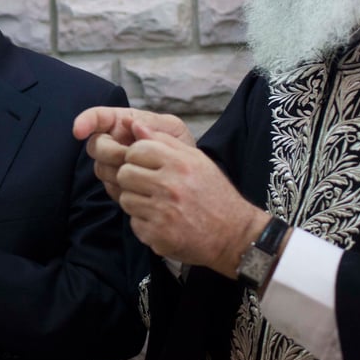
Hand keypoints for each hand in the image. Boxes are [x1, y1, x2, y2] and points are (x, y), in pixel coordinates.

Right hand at [73, 106, 193, 200]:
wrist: (189, 177)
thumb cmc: (180, 145)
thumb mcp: (173, 129)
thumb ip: (153, 125)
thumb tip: (131, 123)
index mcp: (123, 122)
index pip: (96, 118)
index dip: (85, 122)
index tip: (78, 131)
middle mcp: (113, 141)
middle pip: (95, 146)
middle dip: (111, 153)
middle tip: (131, 157)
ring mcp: (112, 164)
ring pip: (100, 169)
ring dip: (119, 171)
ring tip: (145, 171)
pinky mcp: (116, 185)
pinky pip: (111, 187)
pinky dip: (124, 187)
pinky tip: (142, 186)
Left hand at [115, 123, 266, 278]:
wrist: (234, 233)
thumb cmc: (213, 193)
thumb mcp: (196, 160)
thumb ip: (164, 141)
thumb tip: (134, 124)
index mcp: (180, 163)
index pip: (135, 150)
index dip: (136, 157)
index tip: (146, 165)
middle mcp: (170, 186)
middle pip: (125, 174)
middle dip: (132, 179)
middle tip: (148, 186)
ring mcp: (163, 212)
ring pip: (126, 199)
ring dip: (137, 202)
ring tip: (157, 204)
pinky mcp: (159, 235)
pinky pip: (134, 223)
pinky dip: (144, 223)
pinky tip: (162, 222)